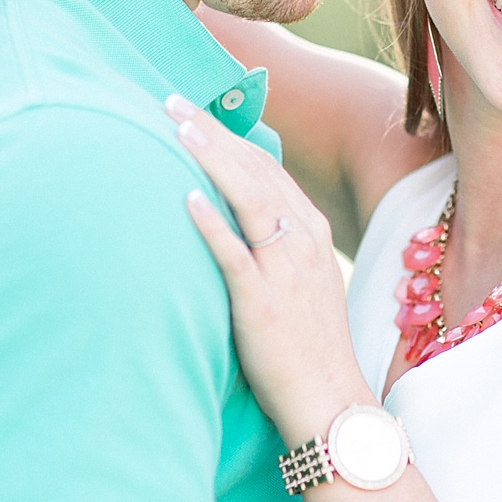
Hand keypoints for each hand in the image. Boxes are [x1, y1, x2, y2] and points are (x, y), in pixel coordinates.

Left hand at [165, 94, 375, 443]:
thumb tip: (229, 220)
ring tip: (177, 128)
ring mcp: (285, 271)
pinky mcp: (263, 304)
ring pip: (249, 199)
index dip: (230, 136)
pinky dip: (212, 224)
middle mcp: (303, 243)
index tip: (194, 112)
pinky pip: (236, 256)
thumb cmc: (306, 347)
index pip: (268, 169)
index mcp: (312, 234)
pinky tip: (187, 198)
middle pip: (256, 171)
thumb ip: (273, 248)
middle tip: (171, 101)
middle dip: (214, 133)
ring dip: (212, 159)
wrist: (329, 401)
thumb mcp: (300, 284)